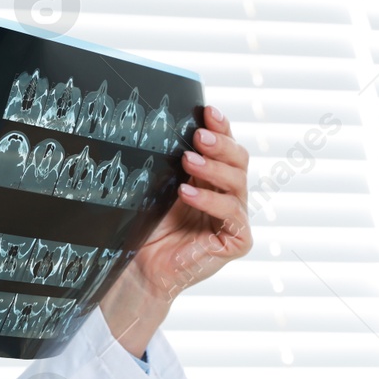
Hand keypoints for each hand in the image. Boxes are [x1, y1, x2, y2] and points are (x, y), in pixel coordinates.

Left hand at [99, 105, 251, 355]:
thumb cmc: (146, 229)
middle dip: (221, 143)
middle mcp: (227, 194)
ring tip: (188, 160)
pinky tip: (187, 193)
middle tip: (199, 135)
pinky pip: (231, 213)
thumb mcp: (156, 188)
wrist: (139, 268)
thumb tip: (167, 126)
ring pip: (237, 182)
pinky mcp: (237, 240)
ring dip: (213, 168)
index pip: (224, 146)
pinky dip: (210, 200)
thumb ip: (169, 163)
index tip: (207, 110)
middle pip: (238, 159)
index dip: (220, 126)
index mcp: (211, 178)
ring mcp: (235, 217)